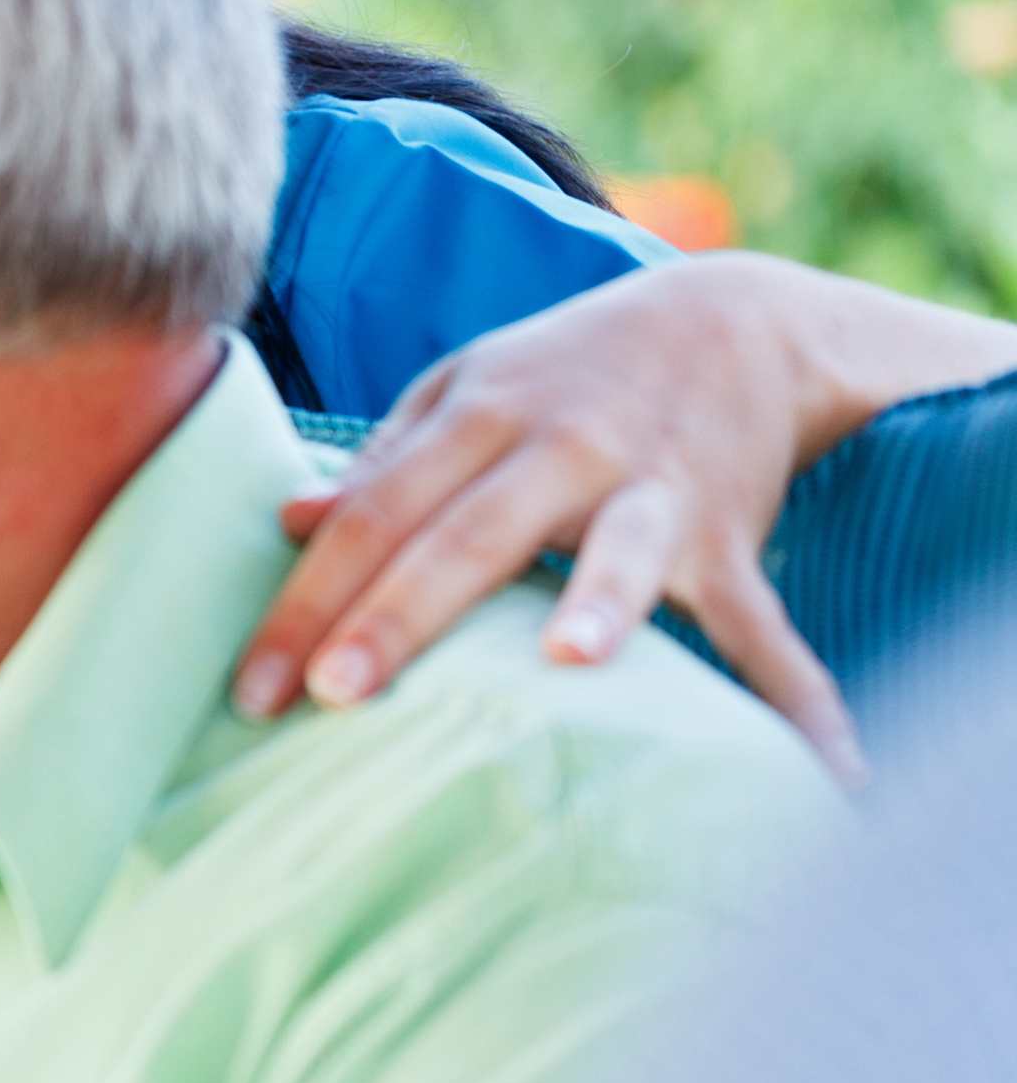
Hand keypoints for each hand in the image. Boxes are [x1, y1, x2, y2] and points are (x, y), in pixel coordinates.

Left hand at [233, 254, 863, 783]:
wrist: (737, 317)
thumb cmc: (567, 373)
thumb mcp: (464, 389)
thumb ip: (380, 458)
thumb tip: (288, 521)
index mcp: (479, 417)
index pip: (376, 513)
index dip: (310, 597)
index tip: (257, 684)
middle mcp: (563, 448)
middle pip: (465, 536)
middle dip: (397, 617)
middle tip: (331, 696)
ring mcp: (652, 489)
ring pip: (616, 549)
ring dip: (603, 602)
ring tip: (571, 664)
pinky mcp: (730, 532)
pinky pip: (760, 620)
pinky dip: (794, 690)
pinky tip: (825, 765)